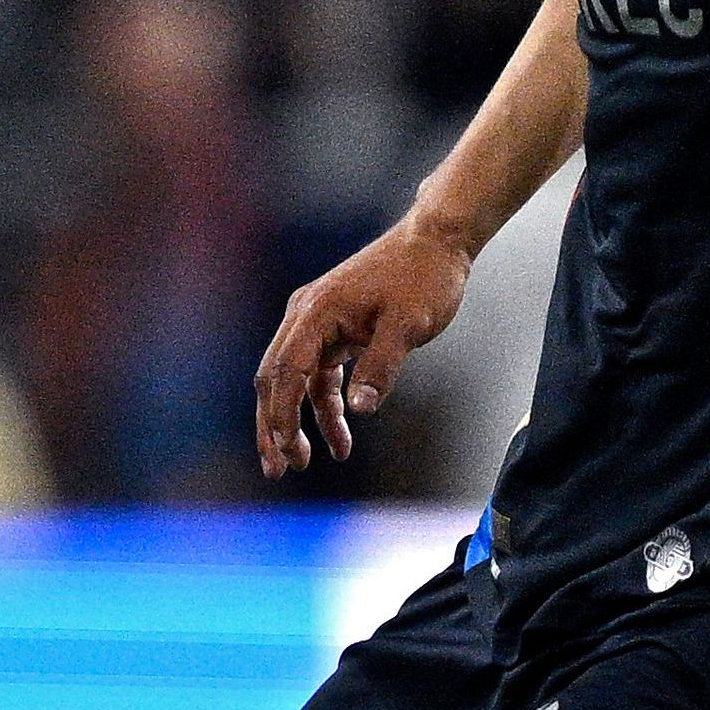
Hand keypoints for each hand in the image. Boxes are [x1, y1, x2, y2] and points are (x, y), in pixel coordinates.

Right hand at [255, 225, 475, 476]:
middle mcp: (305, 315)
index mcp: (316, 313)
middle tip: (280, 468)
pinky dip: (324, 405)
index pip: (286, 373)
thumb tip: (359, 410)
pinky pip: (317, 373)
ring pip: (292, 380)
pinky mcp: (332, 328)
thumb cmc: (423, 278)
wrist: (435, 241)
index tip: (288, 452)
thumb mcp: (408, 326)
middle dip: (274, 426)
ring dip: (296, 420)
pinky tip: (341, 435)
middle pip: (274, 379)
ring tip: (305, 461)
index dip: (282, 416)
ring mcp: (316, 321)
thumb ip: (381, 368)